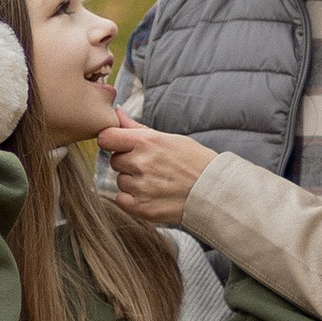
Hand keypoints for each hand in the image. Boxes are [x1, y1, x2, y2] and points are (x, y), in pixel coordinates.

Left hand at [98, 115, 214, 225]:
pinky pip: (121, 199)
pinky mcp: (142, 208)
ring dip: (132, 181)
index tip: (120, 145)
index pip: (106, 137)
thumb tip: (117, 112)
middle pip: (115, 161)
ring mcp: (141, 187)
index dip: (112, 141)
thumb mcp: (169, 138)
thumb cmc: (194, 161)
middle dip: (128, 163)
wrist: (214, 191)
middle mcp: (141, 163)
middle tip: (150, 167)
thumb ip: (137, 128)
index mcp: (147, 142)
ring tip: (155, 182)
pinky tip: (151, 195)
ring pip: (120, 181)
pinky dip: (131, 199)